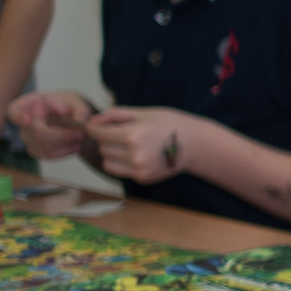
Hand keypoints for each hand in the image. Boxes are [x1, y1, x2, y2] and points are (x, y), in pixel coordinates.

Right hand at [9, 92, 94, 161]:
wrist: (67, 114)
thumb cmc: (67, 106)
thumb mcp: (75, 102)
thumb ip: (78, 110)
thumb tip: (78, 122)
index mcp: (24, 105)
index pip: (16, 112)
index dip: (23, 117)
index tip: (34, 118)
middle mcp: (21, 123)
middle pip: (38, 133)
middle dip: (62, 135)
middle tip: (79, 133)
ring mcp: (26, 138)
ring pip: (44, 147)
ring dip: (65, 144)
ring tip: (79, 137)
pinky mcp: (34, 150)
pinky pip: (47, 155)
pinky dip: (64, 152)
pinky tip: (75, 146)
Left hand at [86, 107, 201, 184]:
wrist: (196, 144)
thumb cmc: (171, 124)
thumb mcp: (144, 113)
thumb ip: (115, 115)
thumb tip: (93, 120)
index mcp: (132, 136)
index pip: (99, 134)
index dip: (93, 128)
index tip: (94, 126)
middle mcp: (133, 155)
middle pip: (102, 148)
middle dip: (106, 139)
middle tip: (119, 133)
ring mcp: (138, 169)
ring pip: (107, 162)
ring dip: (111, 153)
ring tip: (126, 145)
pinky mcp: (142, 178)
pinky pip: (119, 171)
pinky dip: (121, 163)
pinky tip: (136, 155)